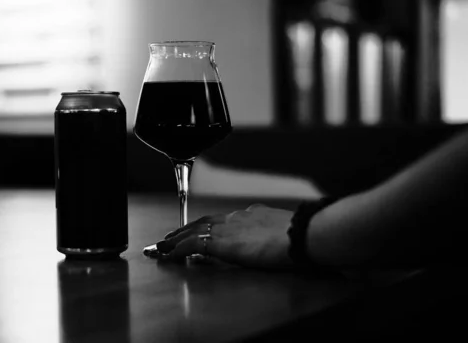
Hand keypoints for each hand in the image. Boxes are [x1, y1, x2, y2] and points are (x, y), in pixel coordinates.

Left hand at [155, 204, 294, 268]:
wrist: (303, 234)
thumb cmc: (303, 237)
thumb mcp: (286, 232)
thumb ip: (275, 233)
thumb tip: (277, 241)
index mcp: (254, 215)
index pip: (225, 220)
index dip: (210, 225)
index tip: (202, 230)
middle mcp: (238, 217)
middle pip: (206, 221)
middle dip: (188, 228)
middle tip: (173, 235)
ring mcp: (229, 227)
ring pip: (195, 229)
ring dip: (178, 236)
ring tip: (165, 243)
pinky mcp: (222, 242)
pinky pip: (192, 243)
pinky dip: (178, 247)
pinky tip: (169, 252)